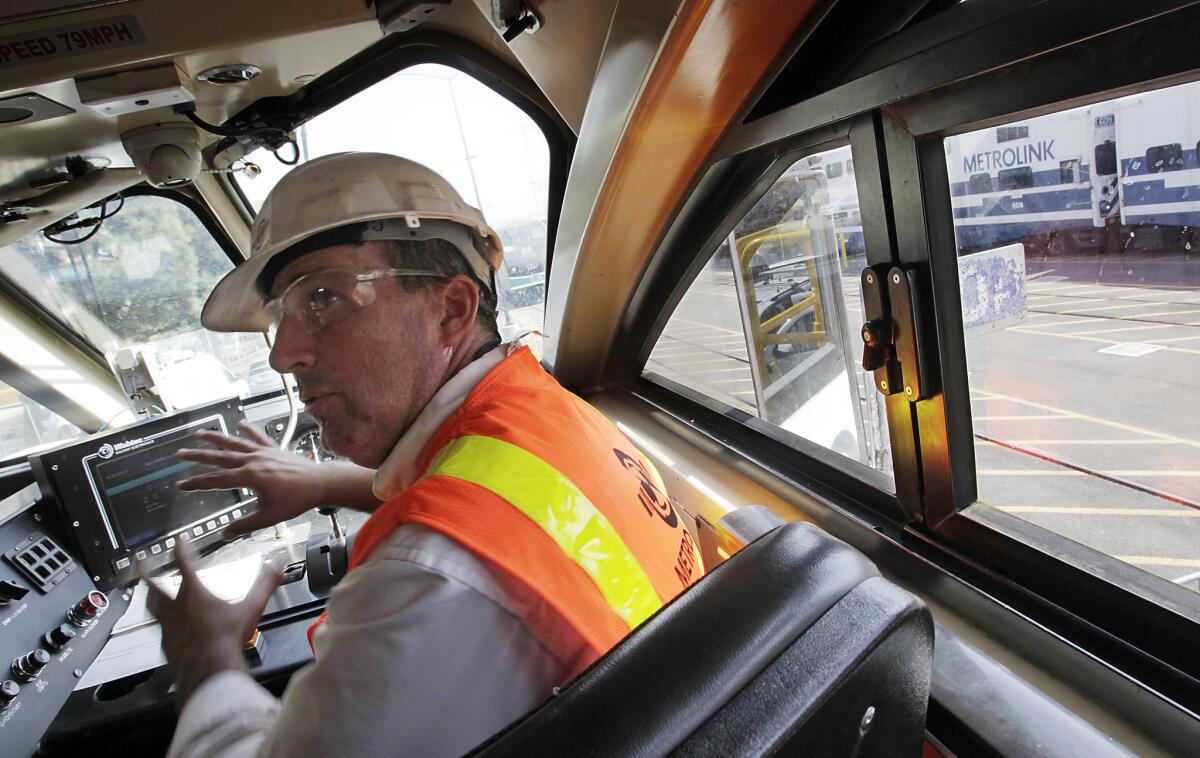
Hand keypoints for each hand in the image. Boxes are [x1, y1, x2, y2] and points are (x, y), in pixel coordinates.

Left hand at [143, 540, 281, 706]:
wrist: (208, 669)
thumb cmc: (225, 638)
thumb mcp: (250, 608)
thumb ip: (264, 586)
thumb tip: (275, 570)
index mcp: (194, 593)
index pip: (184, 563)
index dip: (181, 549)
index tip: (178, 540)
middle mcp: (175, 607)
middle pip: (155, 584)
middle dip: (147, 571)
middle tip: (141, 562)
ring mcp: (168, 626)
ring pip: (153, 606)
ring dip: (149, 596)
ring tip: (147, 593)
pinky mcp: (167, 643)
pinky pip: (160, 628)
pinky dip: (161, 623)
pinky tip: (166, 627)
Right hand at [177, 421, 329, 538]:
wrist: (320, 483)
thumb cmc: (297, 500)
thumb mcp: (269, 517)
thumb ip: (245, 525)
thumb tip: (226, 534)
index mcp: (249, 477)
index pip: (216, 480)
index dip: (197, 483)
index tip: (182, 485)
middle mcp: (253, 461)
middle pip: (219, 457)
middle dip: (198, 456)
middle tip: (180, 453)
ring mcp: (264, 452)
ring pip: (235, 443)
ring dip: (217, 438)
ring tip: (200, 433)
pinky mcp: (274, 449)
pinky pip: (259, 437)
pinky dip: (250, 430)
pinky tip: (241, 423)